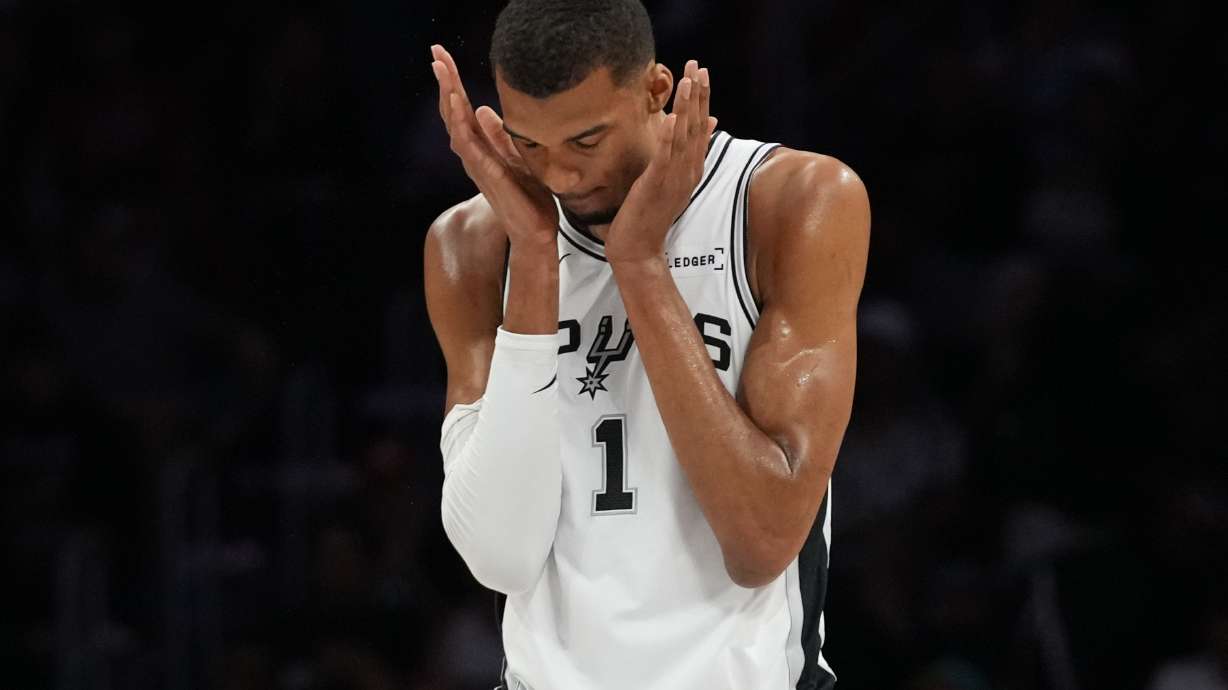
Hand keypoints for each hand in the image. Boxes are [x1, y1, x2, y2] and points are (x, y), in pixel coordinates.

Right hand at [430, 45, 557, 249]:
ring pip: (458, 128)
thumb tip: (485, 110)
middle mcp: (475, 156)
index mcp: (481, 149)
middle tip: (436, 53)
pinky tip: (461, 109)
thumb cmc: (528, 199)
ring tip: (443, 73)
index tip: (441, 55)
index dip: (452, 82)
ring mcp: (480, 168)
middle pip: (454, 113)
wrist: (536, 233)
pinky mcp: (492, 179)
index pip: (462, 110)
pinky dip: (464, 129)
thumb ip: (500, 137)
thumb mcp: (517, 158)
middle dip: (446, 82)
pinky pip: (474, 150)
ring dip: (450, 100)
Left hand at [606, 60, 716, 264]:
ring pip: (683, 138)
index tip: (702, 73)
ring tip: (688, 81)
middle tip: (698, 65)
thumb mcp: (671, 180)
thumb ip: (685, 154)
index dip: (702, 99)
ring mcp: (674, 180)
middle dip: (698, 95)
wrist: (638, 248)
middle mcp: (687, 172)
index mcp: (691, 169)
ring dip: (686, 108)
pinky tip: (669, 119)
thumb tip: (705, 126)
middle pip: (697, 127)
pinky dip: (668, 138)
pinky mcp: (656, 187)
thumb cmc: (650, 214)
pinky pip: (664, 159)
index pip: (701, 128)